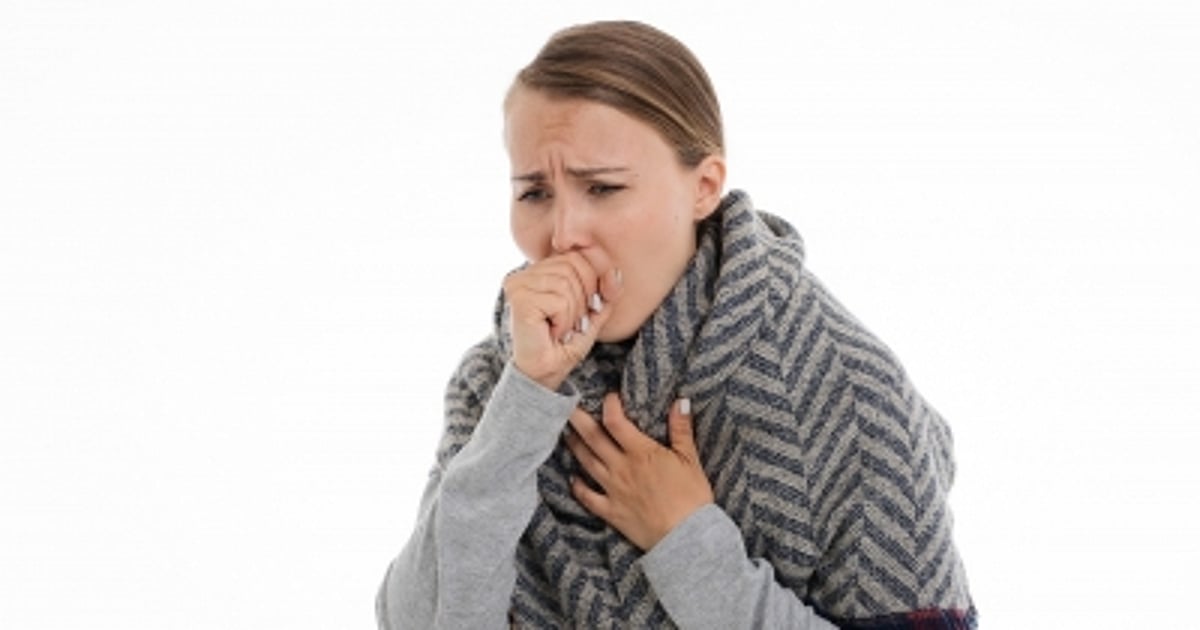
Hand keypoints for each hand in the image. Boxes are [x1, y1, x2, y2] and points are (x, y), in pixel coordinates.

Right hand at [503, 253, 621, 389]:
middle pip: (573, 264)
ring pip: (567, 283)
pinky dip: (564, 321)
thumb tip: (615, 273)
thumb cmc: (563, 345)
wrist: (544, 375)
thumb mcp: (591, 313)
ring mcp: (518, 285)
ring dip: (573, 312)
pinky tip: (552, 332)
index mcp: (538, 272)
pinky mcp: (519, 300)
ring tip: (561, 328)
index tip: (600, 300)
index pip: (576, 254)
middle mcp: (524, 274)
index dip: (597, 272)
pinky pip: (559, 300)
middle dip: (584, 296)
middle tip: (573, 321)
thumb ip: (603, 291)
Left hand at [565, 393, 713, 550]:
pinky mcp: (611, 511)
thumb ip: (681, 429)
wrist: (687, 537)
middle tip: (567, 405)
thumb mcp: (690, 459)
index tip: (609, 397)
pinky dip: (577, 487)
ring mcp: (613, 490)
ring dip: (574, 446)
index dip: (609, 405)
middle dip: (578, 419)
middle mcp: (621, 468)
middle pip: (593, 438)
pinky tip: (572, 478)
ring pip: (586, 462)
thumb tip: (681, 401)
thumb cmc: (692, 498)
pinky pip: (587, 497)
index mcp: (641, 453)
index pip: (615, 421)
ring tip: (566, 433)